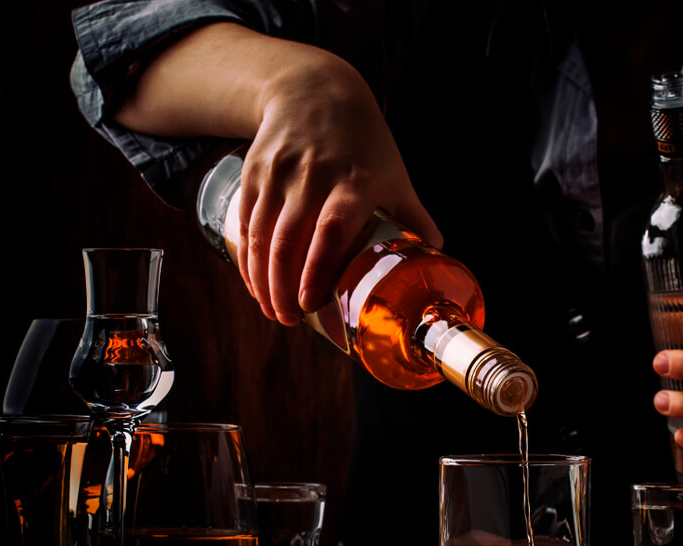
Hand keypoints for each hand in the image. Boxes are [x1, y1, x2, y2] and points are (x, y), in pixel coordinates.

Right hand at [238, 49, 440, 324]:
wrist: (314, 89)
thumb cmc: (363, 140)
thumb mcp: (394, 173)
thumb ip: (413, 216)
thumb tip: (435, 254)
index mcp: (354, 182)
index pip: (332, 230)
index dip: (318, 269)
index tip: (312, 303)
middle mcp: (313, 177)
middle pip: (290, 241)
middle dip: (284, 288)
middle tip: (289, 319)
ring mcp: (280, 173)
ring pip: (262, 236)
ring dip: (262, 280)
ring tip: (272, 310)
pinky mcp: (255, 172)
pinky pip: (246, 223)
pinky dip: (248, 259)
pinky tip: (255, 283)